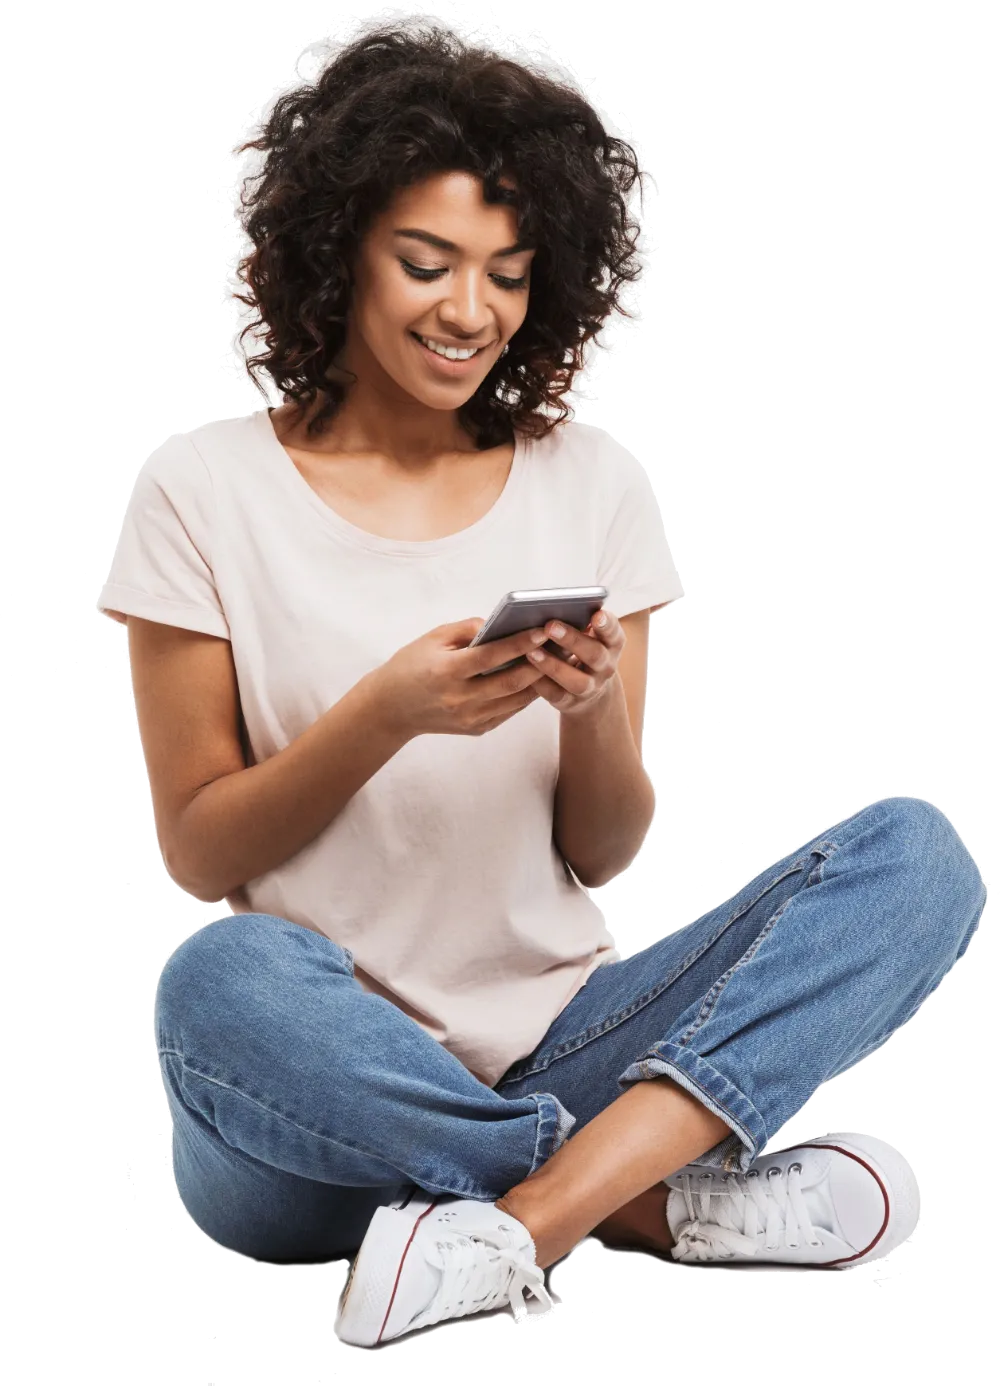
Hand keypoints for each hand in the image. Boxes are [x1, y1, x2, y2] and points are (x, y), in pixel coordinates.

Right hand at [369, 616, 551, 739]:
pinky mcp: (477, 729)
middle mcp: (460, 698)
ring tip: (557, 659)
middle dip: (540, 662)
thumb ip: (467, 629)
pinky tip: (539, 677)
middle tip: (561, 644)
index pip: (492, 655)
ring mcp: (470, 717)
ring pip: (517, 699)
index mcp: (447, 671)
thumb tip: (502, 623)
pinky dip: (526, 694)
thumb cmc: (411, 665)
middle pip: (512, 681)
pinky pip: (510, 711)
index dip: (520, 642)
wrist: (391, 708)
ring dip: (540, 680)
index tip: (542, 629)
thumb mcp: (433, 639)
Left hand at [525, 609, 624, 718]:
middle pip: (595, 655)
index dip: (606, 625)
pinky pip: (555, 694)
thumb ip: (579, 622)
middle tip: (550, 626)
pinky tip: (525, 669)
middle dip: (572, 640)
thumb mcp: (590, 636)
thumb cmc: (583, 651)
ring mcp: (590, 688)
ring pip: (576, 681)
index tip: (596, 615)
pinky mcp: (570, 703)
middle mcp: (605, 667)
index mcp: (612, 644)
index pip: (614, 633)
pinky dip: (540, 683)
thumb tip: (550, 606)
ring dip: (553, 666)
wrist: (589, 692)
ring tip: (532, 652)